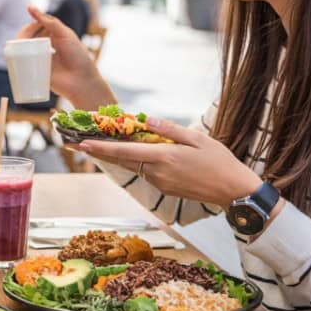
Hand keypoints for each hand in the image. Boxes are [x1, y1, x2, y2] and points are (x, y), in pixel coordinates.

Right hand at [17, 5, 105, 106]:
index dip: (32, 24)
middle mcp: (47, 45)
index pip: (38, 25)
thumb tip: (29, 7)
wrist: (81, 81)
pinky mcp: (36, 70)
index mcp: (54, 35)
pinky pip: (23, 63)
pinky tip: (13, 55)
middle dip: (24, 34)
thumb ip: (50, 22)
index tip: (32, 25)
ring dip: (18, 44)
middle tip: (25, 37)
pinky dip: (15, 58)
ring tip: (20, 46)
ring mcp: (41, 57)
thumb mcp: (65, 34)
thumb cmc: (77, 56)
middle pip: (29, 35)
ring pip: (24, 47)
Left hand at [73, 118, 262, 207]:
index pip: (124, 152)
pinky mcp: (165, 189)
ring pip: (132, 165)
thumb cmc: (220, 162)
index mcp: (164, 157)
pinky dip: (135, 161)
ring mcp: (160, 183)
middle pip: (121, 160)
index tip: (81, 143)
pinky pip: (145, 171)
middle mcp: (157, 172)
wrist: (234, 192)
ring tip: (98, 142)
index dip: (100, 148)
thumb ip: (169, 130)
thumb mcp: (197, 139)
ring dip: (116, 155)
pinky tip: (133, 151)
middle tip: (76, 142)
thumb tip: (147, 119)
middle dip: (98, 151)